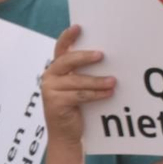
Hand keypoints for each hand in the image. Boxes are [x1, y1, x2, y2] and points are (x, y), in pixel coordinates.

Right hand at [39, 25, 111, 148]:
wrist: (66, 135)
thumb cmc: (76, 108)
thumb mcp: (78, 87)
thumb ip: (83, 73)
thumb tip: (108, 59)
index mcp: (55, 69)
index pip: (60, 49)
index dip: (68, 37)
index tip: (78, 27)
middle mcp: (49, 77)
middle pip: (67, 61)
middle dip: (85, 57)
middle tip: (102, 55)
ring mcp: (50, 90)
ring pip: (77, 80)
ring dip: (97, 81)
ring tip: (113, 81)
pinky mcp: (55, 103)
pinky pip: (79, 95)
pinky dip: (96, 94)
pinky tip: (108, 93)